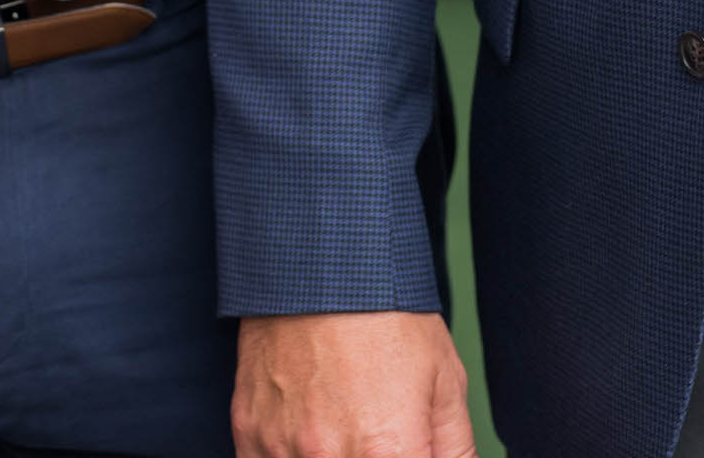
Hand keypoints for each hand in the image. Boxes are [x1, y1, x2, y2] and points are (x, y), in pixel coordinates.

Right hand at [233, 310, 478, 457]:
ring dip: (328, 455)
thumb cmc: (387, 317)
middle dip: (370, 455)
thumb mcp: (445, 380)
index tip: (407, 447)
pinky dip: (288, 454)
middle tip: (372, 426)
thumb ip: (455, 449)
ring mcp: (281, 446)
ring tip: (341, 421)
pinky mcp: (248, 430)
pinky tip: (306, 430)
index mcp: (387, 453)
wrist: (320, 263)